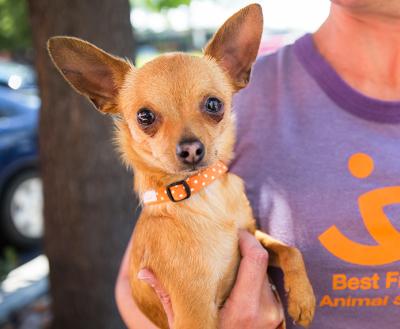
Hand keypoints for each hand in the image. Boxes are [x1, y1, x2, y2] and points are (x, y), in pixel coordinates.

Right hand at [138, 230, 283, 328]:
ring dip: (251, 268)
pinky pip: (269, 288)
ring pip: (266, 275)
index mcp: (243, 310)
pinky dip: (256, 282)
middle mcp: (265, 311)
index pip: (256, 259)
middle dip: (246, 252)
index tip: (234, 232)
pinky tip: (240, 287)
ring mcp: (273, 315)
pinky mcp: (277, 318)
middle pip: (261, 264)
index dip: (247, 239)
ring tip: (232, 269)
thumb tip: (144, 272)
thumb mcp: (184, 325)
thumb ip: (169, 297)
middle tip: (230, 246)